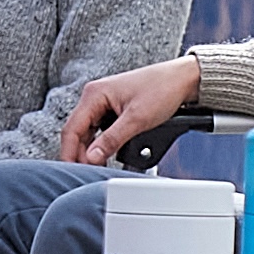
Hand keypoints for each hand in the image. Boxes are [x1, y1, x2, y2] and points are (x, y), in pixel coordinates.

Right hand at [61, 56, 206, 164]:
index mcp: (94, 94)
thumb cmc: (163, 89)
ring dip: (91, 151)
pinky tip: (107, 156)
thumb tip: (92, 157)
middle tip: (88, 173)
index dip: (70, 153)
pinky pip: (100, 131)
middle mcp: (95, 97)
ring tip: (98, 167)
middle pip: (77, 132)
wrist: (183, 80)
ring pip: (88, 133)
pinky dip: (102, 145)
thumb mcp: (137, 119)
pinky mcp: (114, 110)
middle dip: (81, 154)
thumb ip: (111, 140)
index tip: (73, 170)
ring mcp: (104, 104)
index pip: (72, 129)